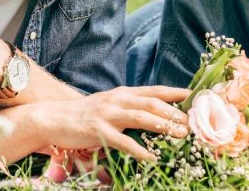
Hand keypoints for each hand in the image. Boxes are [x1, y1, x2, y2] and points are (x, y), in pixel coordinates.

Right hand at [35, 85, 191, 160]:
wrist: (54, 118)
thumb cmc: (85, 115)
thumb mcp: (109, 104)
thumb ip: (129, 106)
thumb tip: (154, 113)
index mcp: (122, 94)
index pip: (153, 91)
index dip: (175, 93)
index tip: (194, 96)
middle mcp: (117, 100)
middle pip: (152, 103)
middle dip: (174, 112)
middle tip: (193, 122)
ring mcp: (108, 115)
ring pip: (141, 118)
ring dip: (163, 126)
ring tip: (180, 135)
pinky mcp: (98, 131)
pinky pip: (123, 142)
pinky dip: (139, 150)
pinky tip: (151, 158)